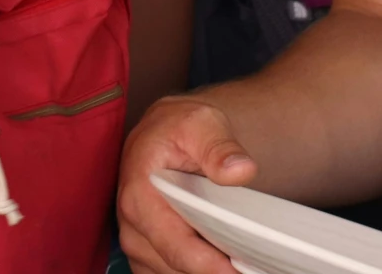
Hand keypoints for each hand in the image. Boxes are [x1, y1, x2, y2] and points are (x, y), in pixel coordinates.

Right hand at [117, 95, 256, 273]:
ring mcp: (137, 240)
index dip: (209, 265)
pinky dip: (194, 271)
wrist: (168, 131)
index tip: (240, 270)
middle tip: (249, 264)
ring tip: (238, 261)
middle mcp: (132, 223)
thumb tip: (239, 170)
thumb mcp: (201, 123)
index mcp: (138, 194)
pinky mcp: (146, 251)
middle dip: (212, 269)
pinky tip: (219, 260)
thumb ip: (219, 147)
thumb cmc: (181, 127)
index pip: (175, 246)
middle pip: (175, 267)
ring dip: (203, 270)